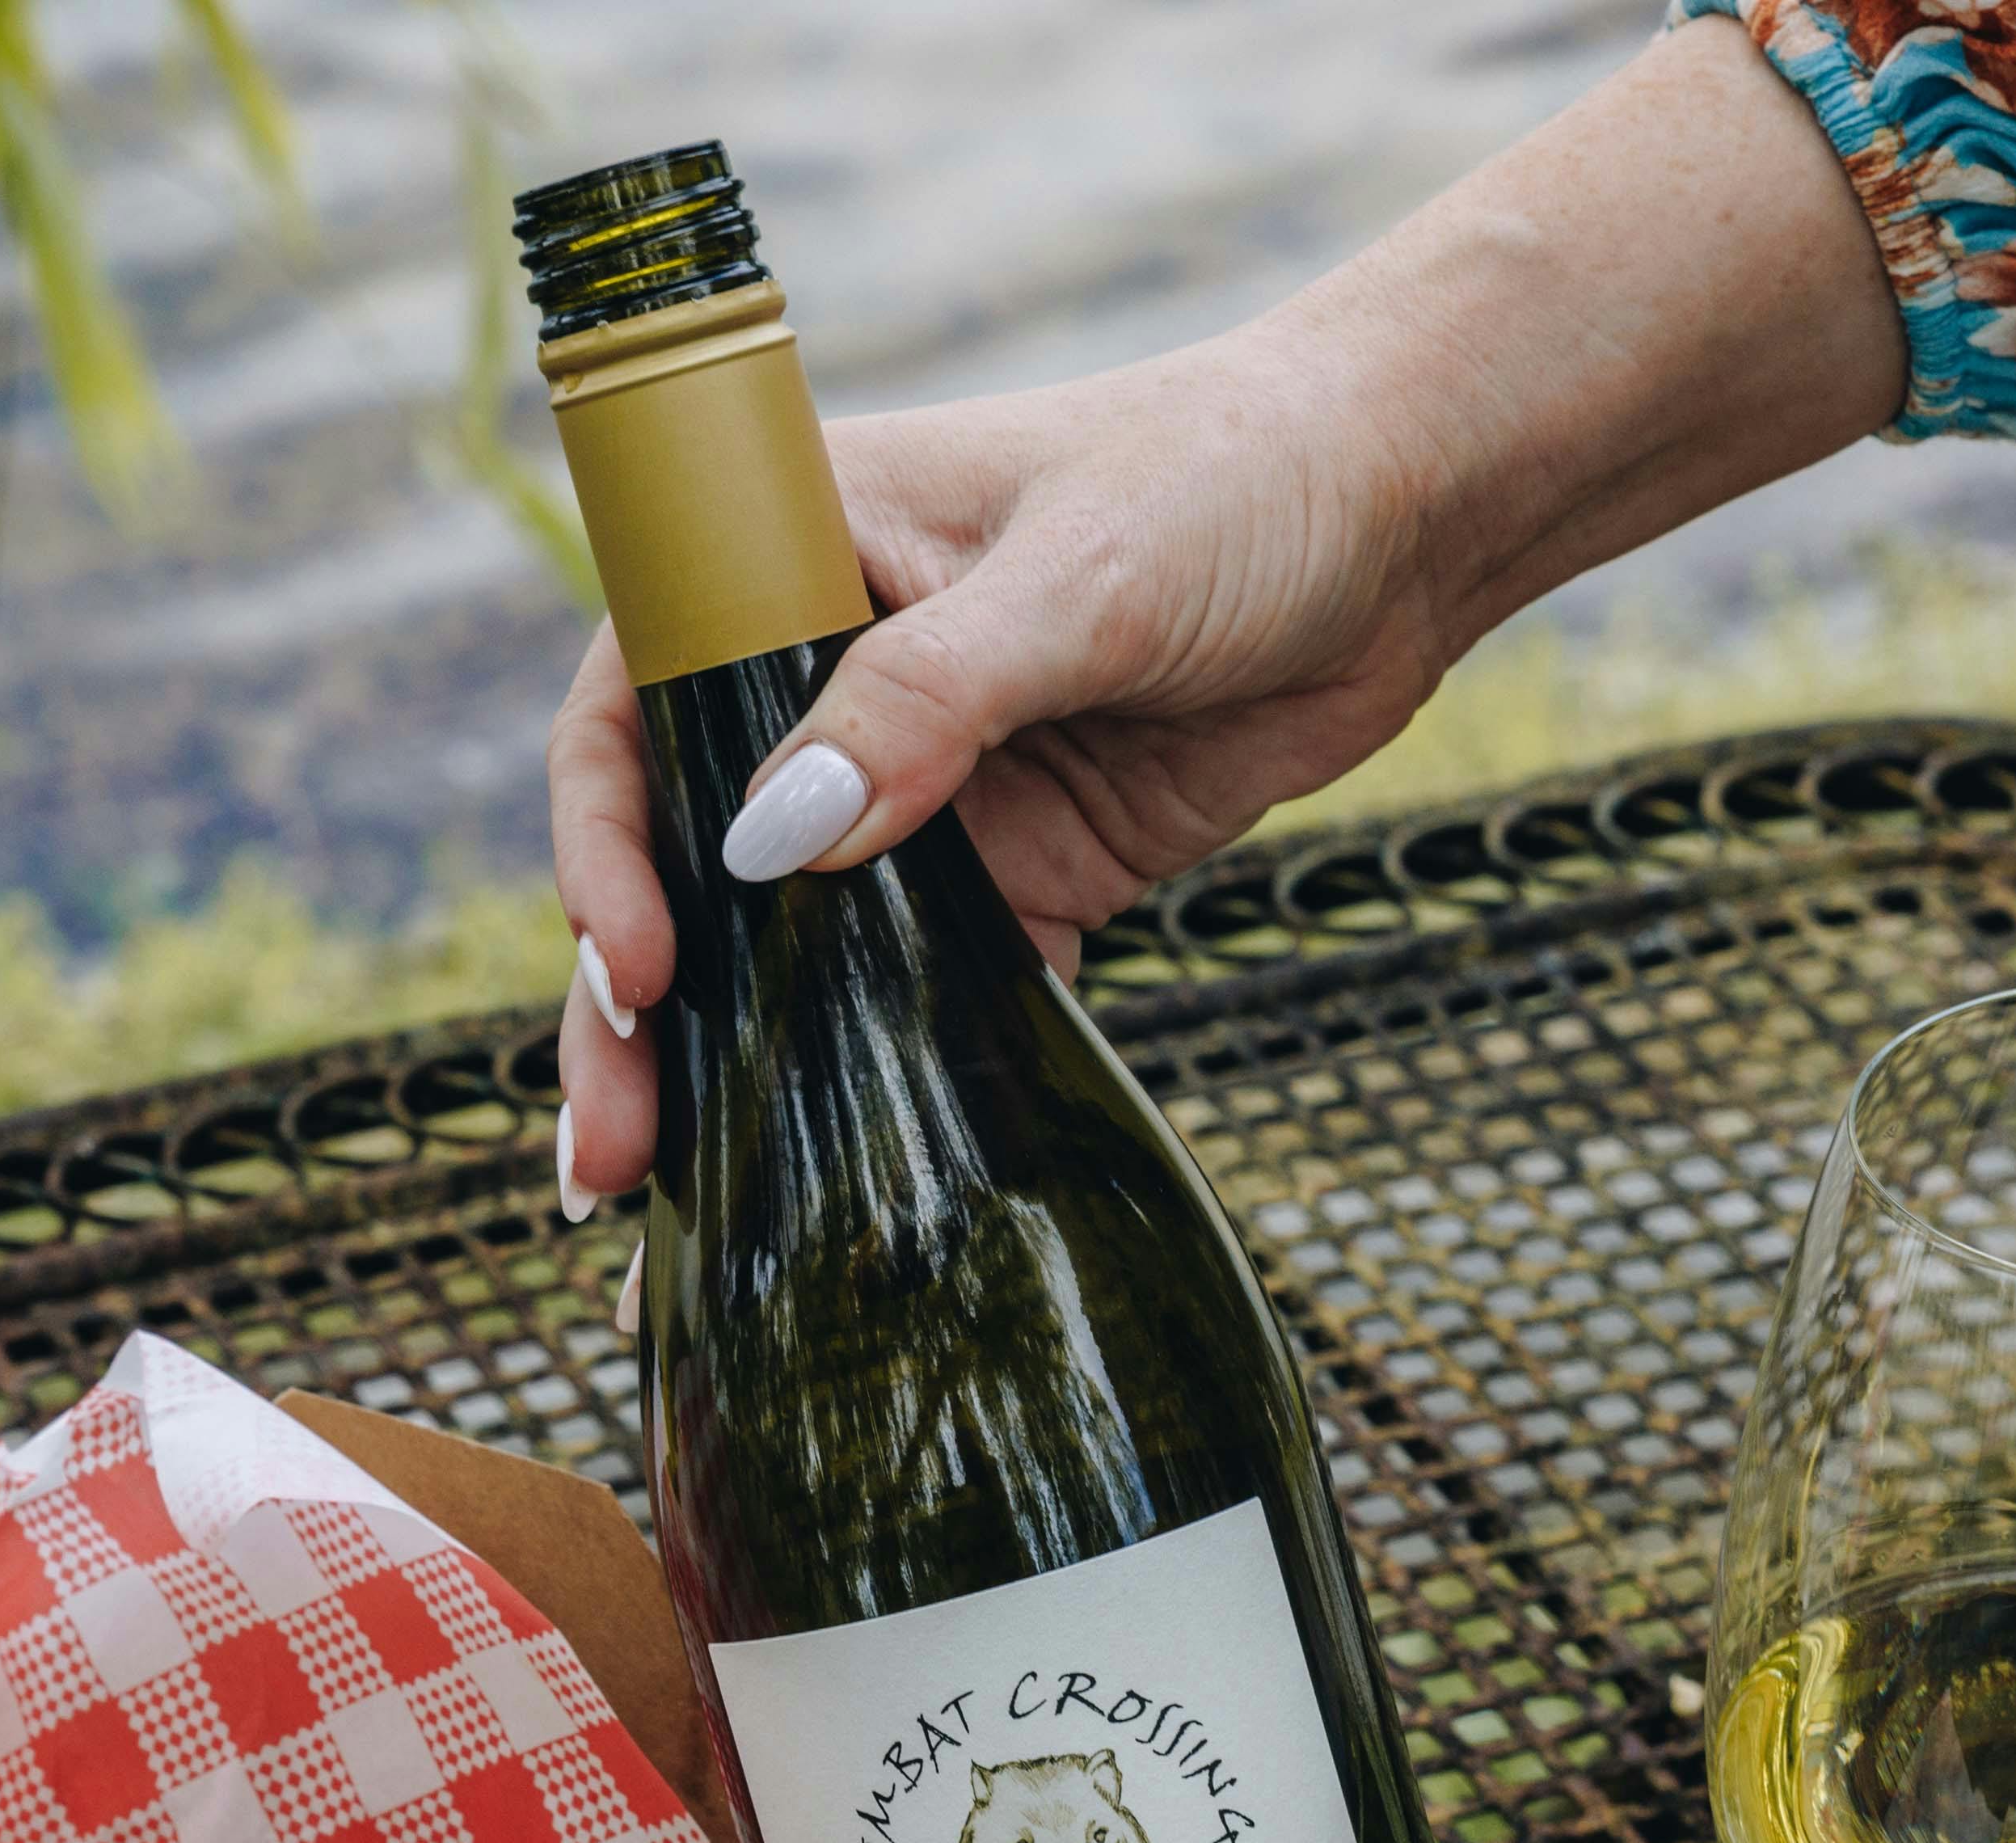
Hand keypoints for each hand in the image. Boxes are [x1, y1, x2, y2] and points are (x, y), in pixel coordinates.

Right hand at [545, 16, 1905, 1203]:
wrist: (1410, 515)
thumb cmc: (1234, 474)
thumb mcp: (1077, 578)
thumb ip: (921, 706)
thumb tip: (771, 847)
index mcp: (794, 555)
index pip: (635, 709)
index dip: (605, 844)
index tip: (644, 965)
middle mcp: (827, 679)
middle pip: (683, 859)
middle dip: (637, 1012)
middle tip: (607, 1151)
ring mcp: (920, 789)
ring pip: (786, 945)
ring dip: (734, 1066)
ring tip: (668, 1196)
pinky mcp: (1016, 872)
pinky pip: (924, 992)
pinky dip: (884, 1077)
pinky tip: (842, 1179)